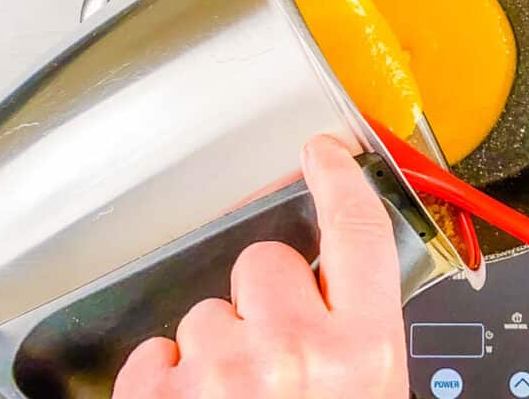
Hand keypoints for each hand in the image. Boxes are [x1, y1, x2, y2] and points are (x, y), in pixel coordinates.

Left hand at [113, 135, 407, 398]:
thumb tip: (348, 286)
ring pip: (206, 310)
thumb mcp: (373, 391)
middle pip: (265, 262)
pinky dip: (168, 379)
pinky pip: (155, 351)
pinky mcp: (158, 394)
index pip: (356, 229)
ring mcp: (221, 373)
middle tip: (275, 358)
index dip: (339, 178)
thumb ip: (362, 334)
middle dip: (264, 297)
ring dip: (216, 347)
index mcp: (362, 352)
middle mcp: (294, 353)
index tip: (322, 154)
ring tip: (236, 398)